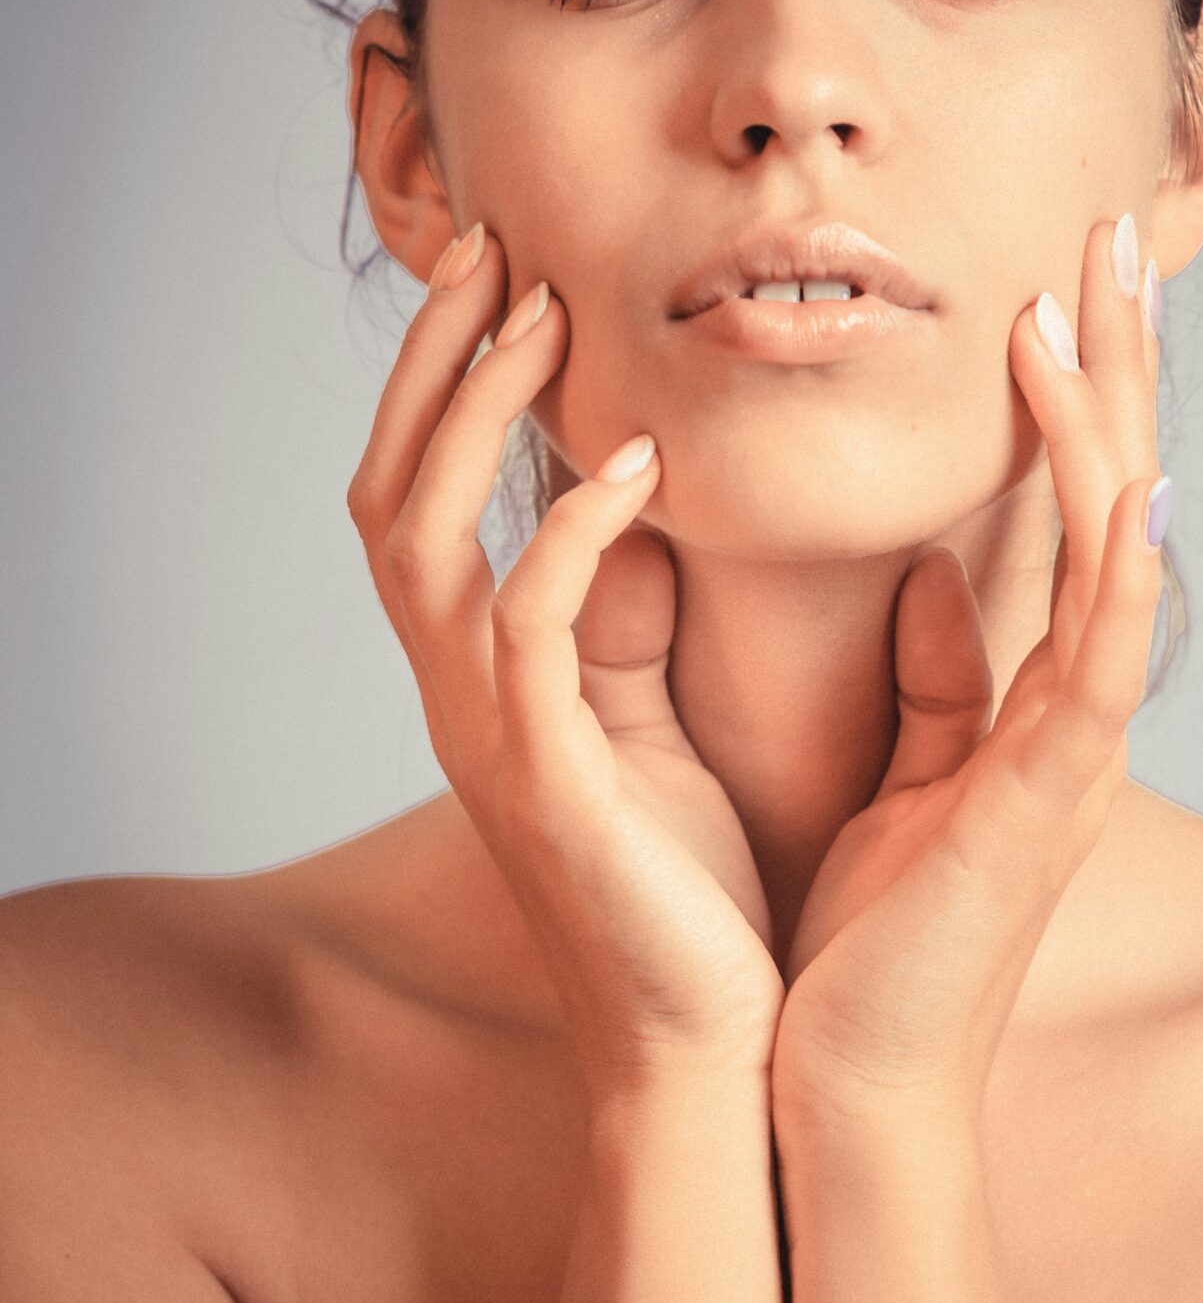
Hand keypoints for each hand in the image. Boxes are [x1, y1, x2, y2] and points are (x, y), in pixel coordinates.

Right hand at [346, 223, 783, 1098]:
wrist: (714, 1053)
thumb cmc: (699, 897)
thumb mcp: (658, 727)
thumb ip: (635, 622)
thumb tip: (650, 510)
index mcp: (491, 680)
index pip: (425, 501)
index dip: (450, 387)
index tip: (517, 278)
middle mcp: (464, 696)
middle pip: (389, 493)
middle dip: (437, 365)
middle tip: (501, 250)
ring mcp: (490, 736)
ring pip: (422, 539)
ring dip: (477, 416)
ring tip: (548, 319)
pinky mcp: (546, 779)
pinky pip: (526, 626)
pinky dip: (569, 534)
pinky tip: (636, 467)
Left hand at [772, 214, 1166, 1133]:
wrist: (843, 1083)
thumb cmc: (870, 940)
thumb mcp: (904, 776)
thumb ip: (938, 677)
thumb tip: (937, 577)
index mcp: (1024, 691)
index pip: (1059, 506)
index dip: (1066, 390)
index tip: (1051, 274)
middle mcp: (1066, 705)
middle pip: (1108, 496)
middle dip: (1112, 362)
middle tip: (1110, 230)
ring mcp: (1067, 754)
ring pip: (1113, 557)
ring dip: (1108, 427)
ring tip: (1091, 306)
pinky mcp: (1041, 808)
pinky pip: (1094, 675)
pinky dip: (1117, 581)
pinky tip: (1136, 491)